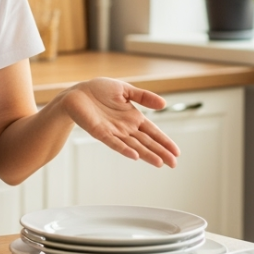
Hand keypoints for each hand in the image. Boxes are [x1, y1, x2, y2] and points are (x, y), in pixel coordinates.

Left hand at [59, 78, 178, 167]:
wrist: (77, 93)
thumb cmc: (99, 90)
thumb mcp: (125, 90)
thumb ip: (144, 97)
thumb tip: (164, 104)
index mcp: (133, 118)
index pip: (153, 132)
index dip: (164, 141)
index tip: (176, 152)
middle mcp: (126, 128)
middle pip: (146, 142)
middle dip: (160, 152)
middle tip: (174, 164)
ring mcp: (114, 132)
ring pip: (134, 146)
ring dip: (146, 154)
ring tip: (160, 163)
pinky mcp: (100, 132)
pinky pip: (114, 143)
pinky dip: (124, 149)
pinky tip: (134, 155)